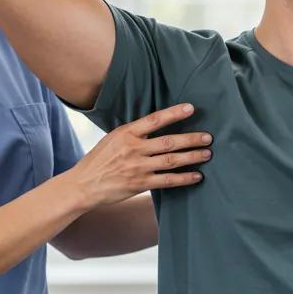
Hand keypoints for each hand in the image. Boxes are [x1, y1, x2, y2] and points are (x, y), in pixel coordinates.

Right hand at [68, 103, 211, 207]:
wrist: (84, 185)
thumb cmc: (99, 160)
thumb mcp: (113, 139)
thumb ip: (134, 133)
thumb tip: (156, 126)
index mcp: (126, 133)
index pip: (154, 120)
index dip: (174, 113)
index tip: (191, 109)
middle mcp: (133, 149)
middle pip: (168, 142)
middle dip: (191, 139)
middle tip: (208, 137)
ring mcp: (137, 167)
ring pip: (171, 161)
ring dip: (192, 157)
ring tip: (207, 154)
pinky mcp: (140, 184)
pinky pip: (167, 181)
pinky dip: (184, 178)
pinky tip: (196, 176)